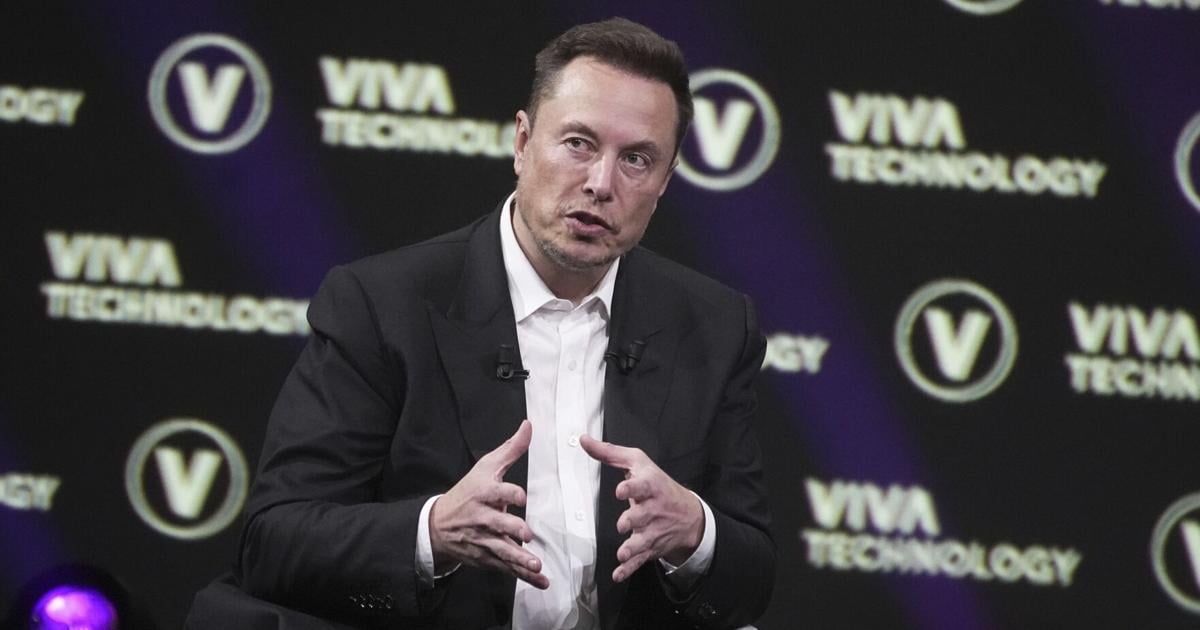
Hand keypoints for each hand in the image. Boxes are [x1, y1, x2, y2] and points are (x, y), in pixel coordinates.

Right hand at [429, 420, 547, 588]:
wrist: (439, 525)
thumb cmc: (468, 491)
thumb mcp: (486, 467)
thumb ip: (511, 449)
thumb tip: (529, 425)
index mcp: (482, 493)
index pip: (496, 492)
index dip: (509, 494)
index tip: (521, 496)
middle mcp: (482, 518)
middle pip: (497, 524)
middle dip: (511, 529)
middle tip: (526, 533)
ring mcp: (484, 540)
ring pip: (502, 550)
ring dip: (519, 559)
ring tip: (535, 565)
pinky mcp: (487, 557)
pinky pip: (507, 567)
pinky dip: (524, 576)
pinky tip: (541, 580)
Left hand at [580, 436, 703, 582]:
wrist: (689, 515)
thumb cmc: (657, 484)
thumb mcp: (637, 463)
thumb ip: (610, 453)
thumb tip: (583, 440)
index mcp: (650, 486)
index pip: (643, 486)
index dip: (632, 488)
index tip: (620, 490)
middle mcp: (654, 509)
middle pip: (643, 515)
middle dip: (634, 520)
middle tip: (623, 523)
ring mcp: (653, 531)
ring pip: (643, 541)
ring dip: (633, 548)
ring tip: (623, 552)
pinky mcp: (650, 548)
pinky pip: (640, 560)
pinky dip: (630, 569)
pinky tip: (619, 574)